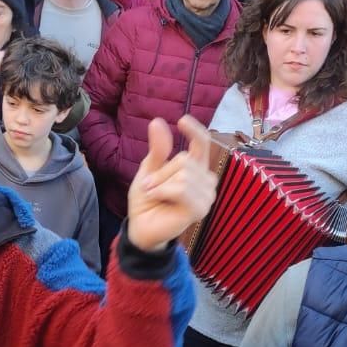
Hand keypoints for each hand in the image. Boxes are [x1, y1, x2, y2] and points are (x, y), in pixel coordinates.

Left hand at [126, 116, 216, 252]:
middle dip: (162, 172)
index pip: (202, 143)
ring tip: (154, 194)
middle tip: (150, 186)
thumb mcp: (149, 169)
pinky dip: (163, 191)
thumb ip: (158, 149)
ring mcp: (206, 196)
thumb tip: (158, 121)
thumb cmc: (147, 199)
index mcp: (195, 167)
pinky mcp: (200, 209)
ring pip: (184, 175)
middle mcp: (206, 180)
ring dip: (161, 184)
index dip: (195, 130)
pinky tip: (157, 198)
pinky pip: (182, 189)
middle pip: (186, 160)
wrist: (140, 226)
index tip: (182, 121)